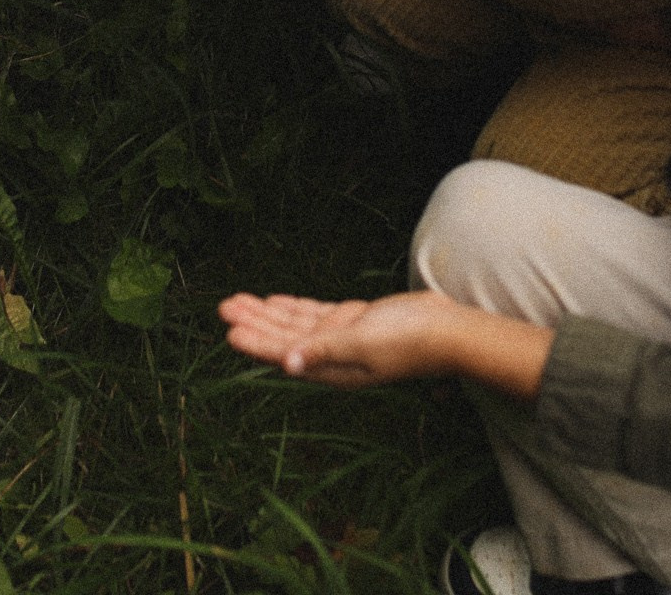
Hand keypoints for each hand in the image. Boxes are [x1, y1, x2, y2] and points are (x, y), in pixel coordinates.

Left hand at [219, 291, 477, 389]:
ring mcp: (341, 338)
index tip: (229, 331)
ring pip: (294, 324)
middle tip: (224, 307)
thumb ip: (325, 351)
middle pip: (283, 338)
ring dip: (267, 313)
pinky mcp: (353, 321)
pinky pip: (313, 315)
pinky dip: (292, 308)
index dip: (256, 343)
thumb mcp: (363, 344)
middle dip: (254, 323)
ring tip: (239, 301)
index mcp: (331, 367)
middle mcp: (331, 355)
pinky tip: (275, 301)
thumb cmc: (408, 341)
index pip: (283, 355)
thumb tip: (287, 364)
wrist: (446, 330)